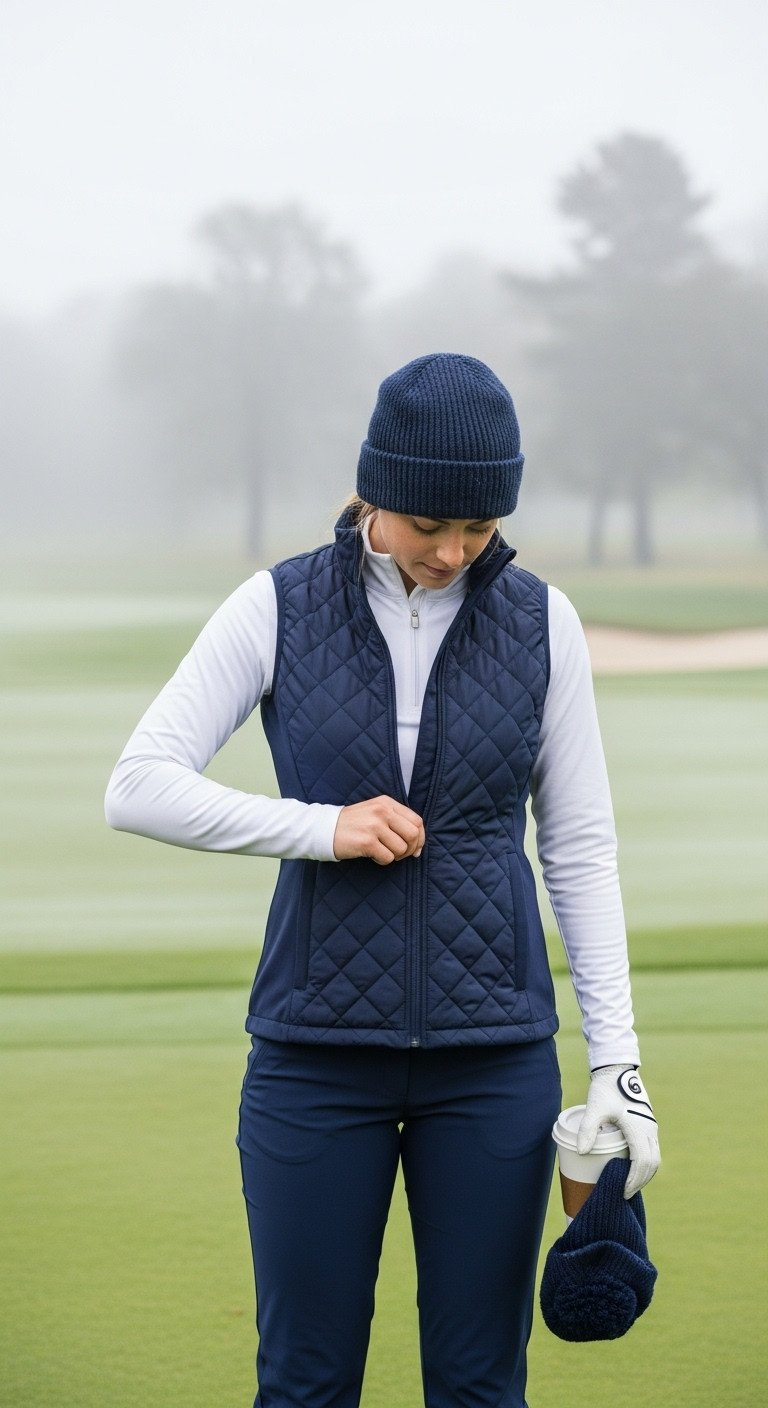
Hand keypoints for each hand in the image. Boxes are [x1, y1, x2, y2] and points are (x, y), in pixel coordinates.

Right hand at [333, 796, 425, 865]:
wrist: (325, 829)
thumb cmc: (353, 824)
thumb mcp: (375, 812)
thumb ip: (397, 822)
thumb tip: (418, 847)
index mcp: (386, 803)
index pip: (417, 821)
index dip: (420, 838)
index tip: (415, 848)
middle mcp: (382, 811)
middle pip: (413, 835)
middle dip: (410, 849)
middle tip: (398, 854)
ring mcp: (374, 826)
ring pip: (401, 849)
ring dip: (394, 856)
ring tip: (381, 852)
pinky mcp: (367, 841)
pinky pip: (387, 858)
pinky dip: (382, 861)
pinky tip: (372, 855)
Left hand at [577, 1065, 659, 1198]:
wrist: (617, 1068)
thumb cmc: (606, 1087)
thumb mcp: (595, 1108)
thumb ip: (588, 1129)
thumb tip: (581, 1152)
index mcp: (639, 1127)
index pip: (643, 1162)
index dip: (634, 1180)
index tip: (623, 1192)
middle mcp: (649, 1129)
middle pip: (652, 1164)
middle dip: (640, 1181)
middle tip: (625, 1194)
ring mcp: (651, 1126)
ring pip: (655, 1157)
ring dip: (645, 1173)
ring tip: (630, 1184)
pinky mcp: (648, 1123)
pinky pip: (652, 1149)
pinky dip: (646, 1163)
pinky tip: (634, 1167)